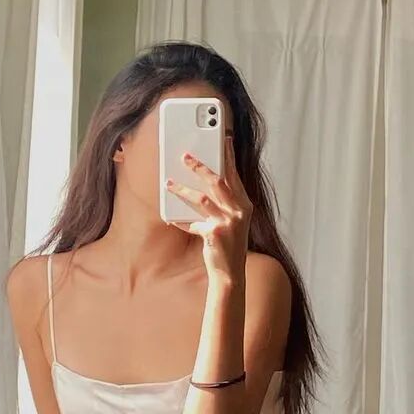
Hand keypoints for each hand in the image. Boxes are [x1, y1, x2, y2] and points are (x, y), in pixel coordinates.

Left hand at [165, 134, 251, 283]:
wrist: (230, 273)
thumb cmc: (228, 246)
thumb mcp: (231, 221)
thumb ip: (222, 204)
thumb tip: (203, 184)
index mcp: (244, 205)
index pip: (235, 175)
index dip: (228, 157)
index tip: (222, 140)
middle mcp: (239, 211)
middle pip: (217, 181)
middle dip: (200, 166)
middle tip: (185, 156)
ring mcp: (227, 223)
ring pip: (201, 198)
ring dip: (182, 189)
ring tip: (169, 183)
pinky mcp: (214, 234)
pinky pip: (192, 222)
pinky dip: (180, 220)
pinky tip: (171, 218)